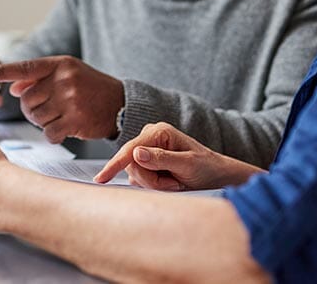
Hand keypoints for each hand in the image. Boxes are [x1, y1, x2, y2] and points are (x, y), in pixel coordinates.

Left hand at [0, 56, 124, 142]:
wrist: (120, 103)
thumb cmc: (90, 87)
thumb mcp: (67, 73)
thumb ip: (39, 78)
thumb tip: (13, 88)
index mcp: (60, 65)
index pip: (25, 67)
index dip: (1, 71)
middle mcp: (64, 80)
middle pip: (27, 100)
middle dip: (31, 108)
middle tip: (47, 109)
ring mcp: (70, 100)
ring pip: (36, 118)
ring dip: (42, 122)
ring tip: (58, 116)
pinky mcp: (76, 121)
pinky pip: (49, 133)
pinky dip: (53, 134)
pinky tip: (65, 127)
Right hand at [94, 122, 264, 190]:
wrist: (215, 174)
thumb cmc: (205, 167)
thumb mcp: (187, 164)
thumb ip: (162, 158)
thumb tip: (136, 153)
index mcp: (158, 131)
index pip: (130, 150)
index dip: (115, 165)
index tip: (101, 179)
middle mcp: (149, 136)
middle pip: (132, 165)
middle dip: (151, 180)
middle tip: (173, 183)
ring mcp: (146, 149)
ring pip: (134, 173)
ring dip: (153, 184)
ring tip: (174, 182)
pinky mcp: (145, 161)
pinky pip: (138, 177)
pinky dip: (153, 184)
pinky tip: (168, 181)